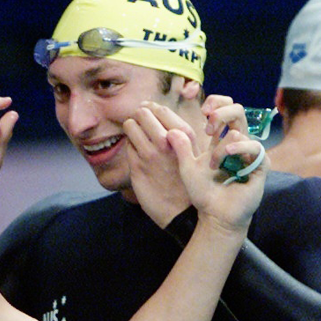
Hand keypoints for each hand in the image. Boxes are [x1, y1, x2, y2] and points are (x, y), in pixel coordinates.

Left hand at [122, 104, 191, 227]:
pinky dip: (131, 147)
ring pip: (130, 126)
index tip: (149, 113)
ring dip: (132, 130)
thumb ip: (177, 131)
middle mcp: (166, 141)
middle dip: (139, 116)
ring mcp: (149, 154)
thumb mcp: (192, 151)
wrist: (183, 211)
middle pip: (141, 113)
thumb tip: (152, 109)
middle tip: (141, 125)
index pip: (159, 109)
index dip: (150, 109)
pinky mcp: (136, 166)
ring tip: (138, 139)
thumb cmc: (188, 179)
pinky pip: (128, 146)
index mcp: (184, 135)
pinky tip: (139, 155)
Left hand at [152, 100, 265, 231]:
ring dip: (220, 147)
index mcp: (221, 140)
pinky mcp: (260, 164)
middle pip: (238, 110)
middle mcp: (238, 143)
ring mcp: (250, 153)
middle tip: (208, 127)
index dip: (217, 104)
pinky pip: (254, 146)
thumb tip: (170, 130)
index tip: (204, 111)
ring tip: (213, 164)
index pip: (226, 110)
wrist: (216, 215)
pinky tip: (228, 155)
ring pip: (239, 130)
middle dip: (221, 112)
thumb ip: (181, 148)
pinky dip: (239, 147)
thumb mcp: (187, 167)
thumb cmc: (204, 193)